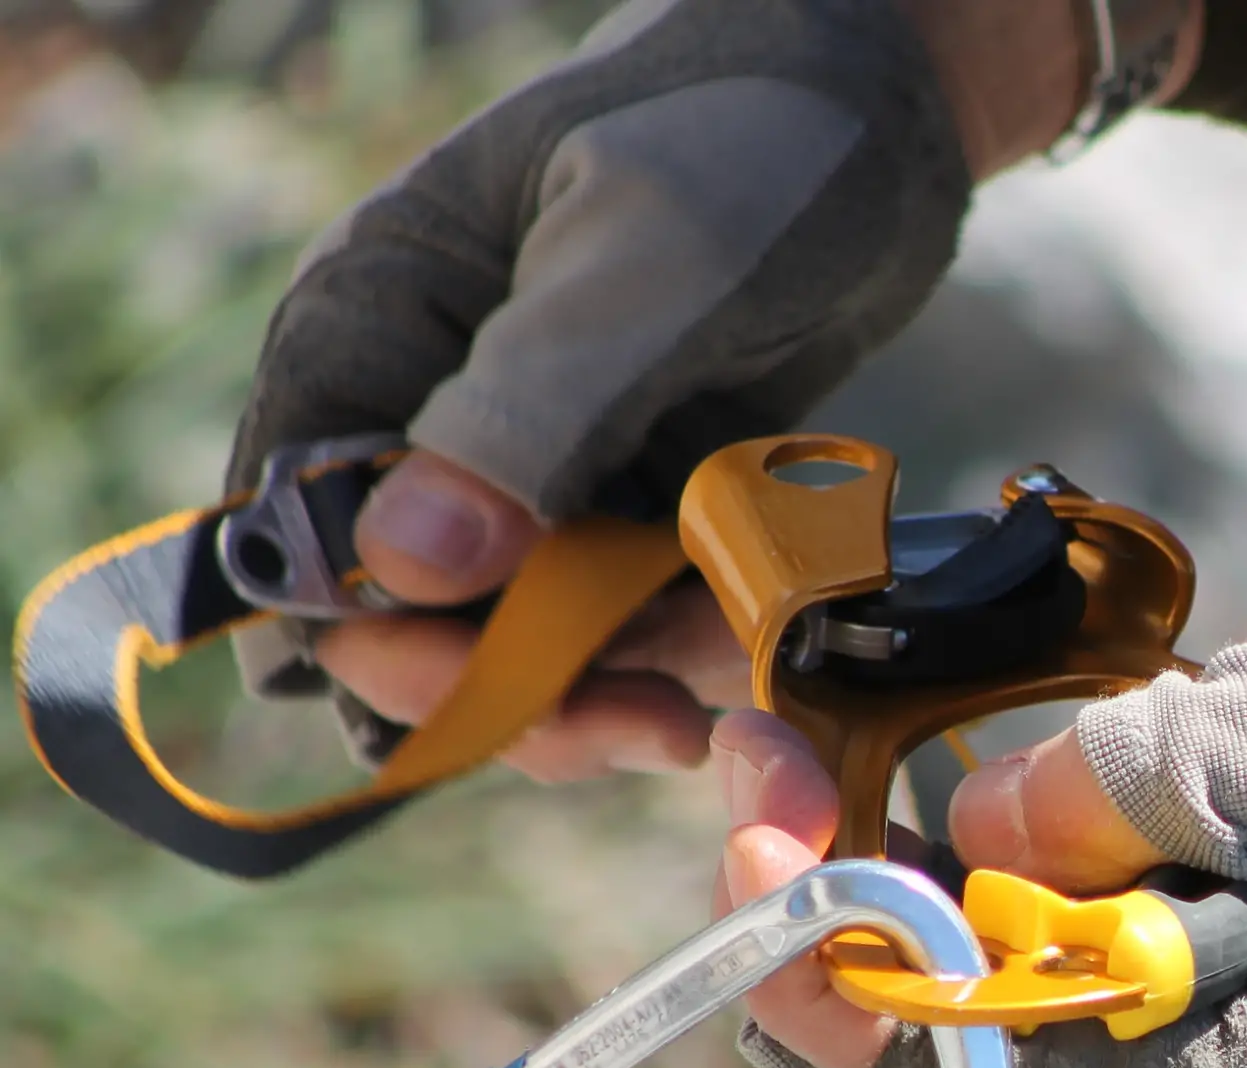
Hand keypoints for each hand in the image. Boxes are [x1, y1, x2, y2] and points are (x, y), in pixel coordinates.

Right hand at [226, 0, 993, 777]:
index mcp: (375, 327)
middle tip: (639, 723)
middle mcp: (431, 408)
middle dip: (514, 692)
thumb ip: (531, 413)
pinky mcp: (630, 495)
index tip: (498, 685)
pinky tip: (749, 646)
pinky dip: (678, 650)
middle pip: (411, 620)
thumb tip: (406, 568)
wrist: (882, 107)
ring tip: (709, 687)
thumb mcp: (646, 261)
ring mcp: (535, 463)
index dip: (384, 638)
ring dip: (612, 690)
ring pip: (521, 644)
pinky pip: (624, 620)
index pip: (305, 533)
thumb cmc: (747, 137)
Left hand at [730, 604, 1246, 1067]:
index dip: (828, 976)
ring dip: (937, 876)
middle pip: (971, 1053)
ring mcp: (1246, 1060)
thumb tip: (978, 829)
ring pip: (1032, 1001)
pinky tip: (1039, 770)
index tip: (761, 832)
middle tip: (783, 743)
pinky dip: (1039, 871)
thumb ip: (1147, 783)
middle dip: (851, 901)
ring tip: (888, 731)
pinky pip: (1109, 962)